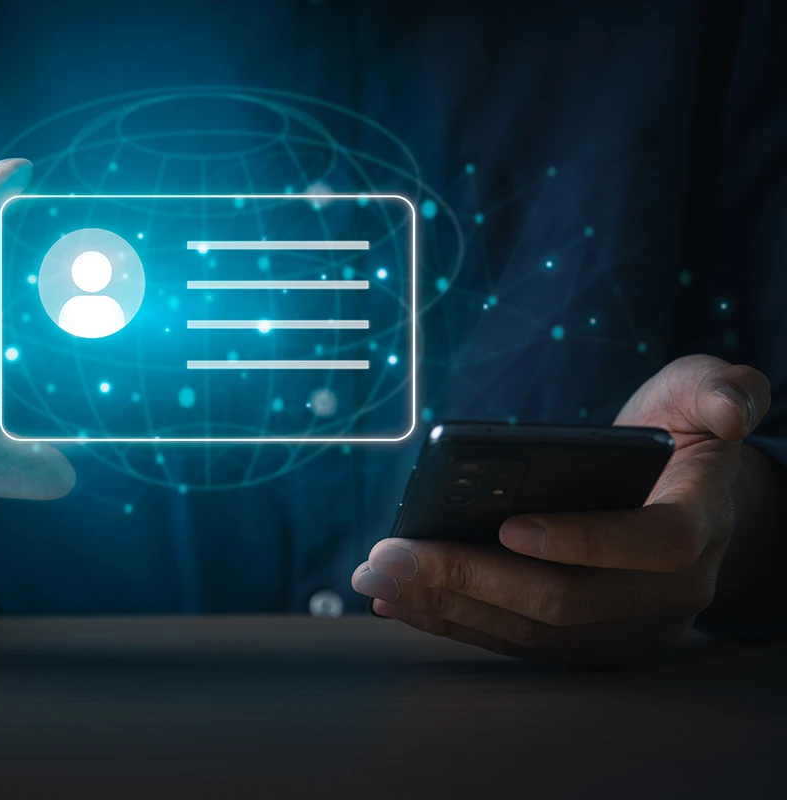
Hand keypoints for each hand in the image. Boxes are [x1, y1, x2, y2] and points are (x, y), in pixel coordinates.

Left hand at [352, 355, 774, 662]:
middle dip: (469, 579)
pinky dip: (453, 621)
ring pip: (532, 631)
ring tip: (375, 578)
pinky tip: (398, 600)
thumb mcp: (703, 393)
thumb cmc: (683, 435)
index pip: (653, 544)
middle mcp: (670, 592)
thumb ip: (719, 390)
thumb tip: (730, 411)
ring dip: (445, 605)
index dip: (583, 539)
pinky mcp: (589, 642)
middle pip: (567, 602)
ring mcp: (629, 626)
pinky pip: (516, 641)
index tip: (507, 524)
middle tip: (388, 557)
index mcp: (700, 522)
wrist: (689, 498)